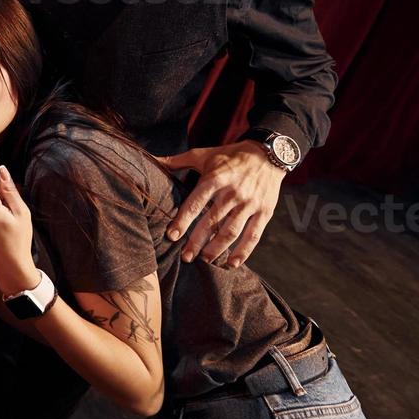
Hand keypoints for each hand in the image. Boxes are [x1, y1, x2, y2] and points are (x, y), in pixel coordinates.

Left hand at [158, 141, 283, 267]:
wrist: (268, 154)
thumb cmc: (229, 156)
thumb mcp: (203, 155)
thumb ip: (177, 161)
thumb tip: (150, 159)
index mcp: (215, 178)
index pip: (196, 203)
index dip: (183, 221)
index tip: (171, 236)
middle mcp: (232, 192)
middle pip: (212, 221)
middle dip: (197, 241)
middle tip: (185, 257)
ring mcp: (249, 204)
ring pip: (231, 231)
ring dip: (217, 249)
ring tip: (204, 260)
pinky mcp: (264, 212)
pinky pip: (253, 236)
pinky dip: (243, 252)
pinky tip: (231, 264)